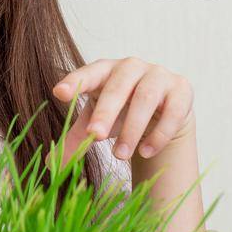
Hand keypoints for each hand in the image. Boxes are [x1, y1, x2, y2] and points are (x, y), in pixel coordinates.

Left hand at [52, 57, 195, 161]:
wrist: (162, 114)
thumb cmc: (122, 113)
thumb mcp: (97, 124)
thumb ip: (76, 140)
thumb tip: (51, 164)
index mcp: (106, 70)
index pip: (90, 73)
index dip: (76, 81)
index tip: (59, 93)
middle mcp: (132, 67)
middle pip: (118, 86)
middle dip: (105, 112)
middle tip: (94, 137)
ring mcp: (159, 75)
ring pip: (145, 99)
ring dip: (131, 129)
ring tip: (119, 156)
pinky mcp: (181, 89)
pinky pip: (172, 111)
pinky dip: (159, 134)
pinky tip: (145, 151)